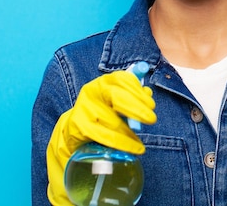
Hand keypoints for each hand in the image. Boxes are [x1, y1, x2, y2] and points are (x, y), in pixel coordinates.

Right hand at [46, 71, 155, 204]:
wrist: (75, 129)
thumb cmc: (102, 112)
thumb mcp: (116, 101)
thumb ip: (133, 96)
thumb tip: (148, 93)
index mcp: (104, 82)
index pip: (122, 79)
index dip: (138, 91)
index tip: (151, 104)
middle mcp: (92, 92)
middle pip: (117, 97)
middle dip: (137, 108)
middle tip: (151, 119)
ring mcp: (85, 109)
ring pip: (113, 122)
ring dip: (130, 133)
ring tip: (140, 142)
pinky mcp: (80, 127)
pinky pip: (107, 137)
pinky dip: (124, 144)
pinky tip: (135, 148)